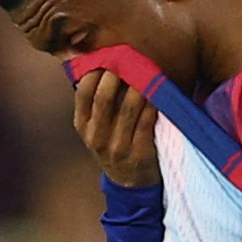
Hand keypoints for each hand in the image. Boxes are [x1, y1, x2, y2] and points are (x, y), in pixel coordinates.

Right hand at [73, 68, 160, 187]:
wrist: (130, 183)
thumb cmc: (113, 146)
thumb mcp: (95, 130)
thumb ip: (94, 104)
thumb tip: (95, 64)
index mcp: (83, 127)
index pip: (83, 93)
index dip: (94, 72)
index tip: (107, 57)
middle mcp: (97, 138)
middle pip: (104, 97)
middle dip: (116, 74)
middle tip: (128, 58)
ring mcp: (118, 147)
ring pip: (128, 107)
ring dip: (138, 85)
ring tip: (146, 69)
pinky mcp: (140, 154)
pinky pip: (147, 121)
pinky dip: (153, 103)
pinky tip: (158, 91)